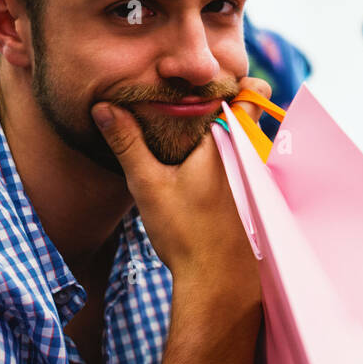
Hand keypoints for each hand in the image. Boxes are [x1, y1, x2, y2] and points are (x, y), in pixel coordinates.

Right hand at [91, 76, 272, 294]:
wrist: (216, 282)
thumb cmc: (185, 234)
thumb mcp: (148, 184)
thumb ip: (127, 143)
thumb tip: (104, 106)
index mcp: (230, 140)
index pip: (251, 93)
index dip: (232, 81)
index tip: (204, 82)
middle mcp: (252, 152)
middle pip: (246, 111)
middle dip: (219, 104)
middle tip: (184, 105)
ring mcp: (258, 174)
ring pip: (246, 136)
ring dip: (223, 130)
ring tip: (186, 135)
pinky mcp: (256, 193)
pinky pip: (247, 158)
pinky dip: (227, 153)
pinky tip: (198, 167)